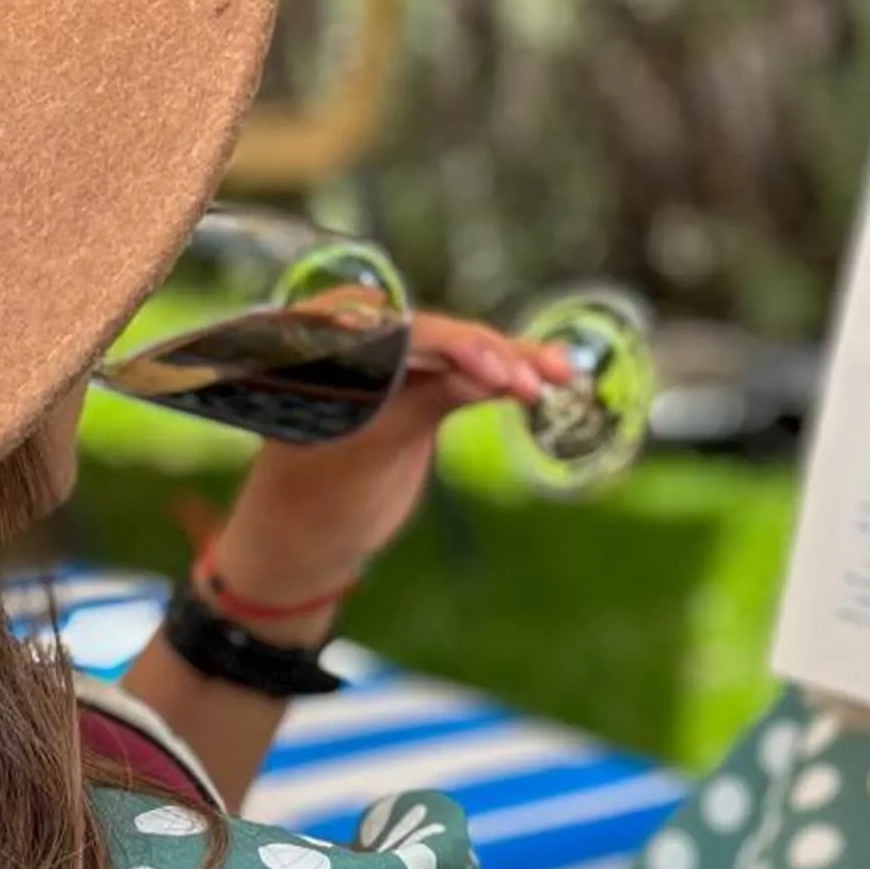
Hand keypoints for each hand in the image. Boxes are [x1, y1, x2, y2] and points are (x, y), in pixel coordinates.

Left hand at [208, 312, 572, 619]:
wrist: (310, 536)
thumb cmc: (319, 494)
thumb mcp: (369, 453)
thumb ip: (423, 406)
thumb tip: (489, 373)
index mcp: (323, 342)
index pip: (395, 332)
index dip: (449, 344)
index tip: (492, 371)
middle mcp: (358, 337)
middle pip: (436, 336)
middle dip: (489, 355)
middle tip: (533, 380)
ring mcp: (394, 359)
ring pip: (462, 352)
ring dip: (512, 361)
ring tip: (559, 375)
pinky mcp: (423, 382)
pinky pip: (469, 373)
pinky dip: (507, 375)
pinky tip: (552, 371)